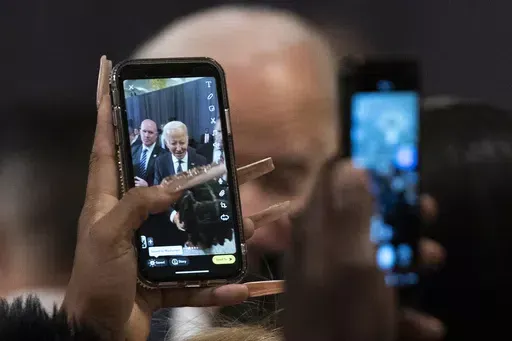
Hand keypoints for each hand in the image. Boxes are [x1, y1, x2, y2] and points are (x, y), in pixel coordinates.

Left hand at [63, 56, 289, 340]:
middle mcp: (133, 219)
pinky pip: (198, 278)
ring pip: (197, 231)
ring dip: (228, 232)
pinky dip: (219, 286)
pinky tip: (243, 287)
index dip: (107, 112)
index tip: (111, 80)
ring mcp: (153, 248)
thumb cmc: (94, 283)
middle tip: (240, 159)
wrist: (96, 336)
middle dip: (208, 174)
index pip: (107, 147)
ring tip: (256, 224)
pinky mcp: (166, 276)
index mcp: (109, 202)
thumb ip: (136, 206)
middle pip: (174, 187)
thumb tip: (172, 185)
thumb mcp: (106, 237)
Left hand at [284, 160, 444, 340]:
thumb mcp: (351, 260)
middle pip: (358, 215)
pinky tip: (422, 324)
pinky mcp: (347, 307)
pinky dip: (401, 307)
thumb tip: (351, 164)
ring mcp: (334, 279)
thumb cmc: (341, 315)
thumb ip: (350, 213)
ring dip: (407, 257)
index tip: (392, 163)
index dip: (360, 165)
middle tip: (425, 209)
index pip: (330, 180)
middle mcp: (320, 249)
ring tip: (433, 259)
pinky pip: (376, 296)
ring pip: (373, 254)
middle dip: (395, 212)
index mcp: (315, 230)